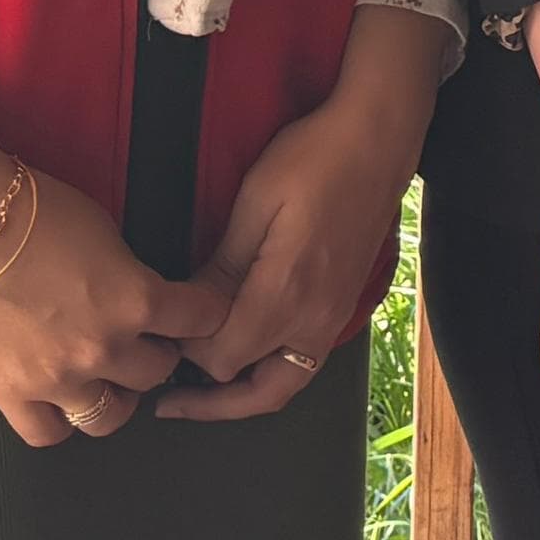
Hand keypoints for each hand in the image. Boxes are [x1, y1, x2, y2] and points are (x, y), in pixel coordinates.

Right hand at [0, 130, 215, 445]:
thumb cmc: (32, 208)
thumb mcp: (104, 231)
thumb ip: (128, 274)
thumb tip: (136, 292)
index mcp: (136, 300)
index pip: (200, 320)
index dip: (202, 312)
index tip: (195, 310)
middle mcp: (104, 349)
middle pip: (158, 371)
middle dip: (155, 350)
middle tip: (141, 336)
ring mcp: (57, 380)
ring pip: (110, 416)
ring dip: (116, 394)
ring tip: (105, 375)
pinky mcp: (10, 395)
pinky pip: (49, 433)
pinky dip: (60, 419)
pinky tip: (60, 399)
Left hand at [158, 7, 450, 421]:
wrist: (378, 139)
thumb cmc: (311, 159)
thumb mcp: (256, 204)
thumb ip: (224, 268)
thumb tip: (190, 314)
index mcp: (285, 294)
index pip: (223, 359)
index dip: (186, 355)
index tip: (161, 334)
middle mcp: (313, 320)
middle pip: (256, 391)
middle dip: (210, 400)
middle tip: (167, 400)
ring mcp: (332, 317)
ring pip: (285, 386)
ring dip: (242, 397)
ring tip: (201, 394)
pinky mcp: (342, 307)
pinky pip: (303, 364)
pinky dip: (270, 375)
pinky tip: (244, 359)